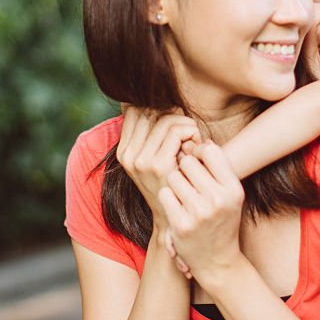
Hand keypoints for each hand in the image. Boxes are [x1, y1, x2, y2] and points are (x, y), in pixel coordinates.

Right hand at [117, 107, 201, 229]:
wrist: (174, 219)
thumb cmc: (171, 182)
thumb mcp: (154, 157)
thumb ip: (148, 132)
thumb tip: (133, 100)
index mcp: (123, 151)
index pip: (135, 109)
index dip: (158, 109)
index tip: (172, 125)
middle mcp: (128, 155)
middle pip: (151, 110)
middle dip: (173, 115)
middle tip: (187, 133)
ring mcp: (141, 160)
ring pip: (166, 118)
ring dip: (185, 124)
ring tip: (192, 141)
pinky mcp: (158, 165)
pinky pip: (178, 131)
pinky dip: (192, 133)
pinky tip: (196, 147)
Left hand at [157, 141, 245, 286]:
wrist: (218, 260)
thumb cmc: (222, 219)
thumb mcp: (229, 193)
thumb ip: (215, 167)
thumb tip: (190, 140)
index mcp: (233, 188)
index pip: (210, 150)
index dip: (200, 151)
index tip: (198, 160)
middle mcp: (218, 199)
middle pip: (189, 161)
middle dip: (185, 168)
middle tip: (189, 181)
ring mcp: (199, 212)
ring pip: (174, 176)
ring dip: (174, 182)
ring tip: (184, 196)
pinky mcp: (181, 224)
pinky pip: (165, 194)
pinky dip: (167, 197)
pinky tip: (176, 207)